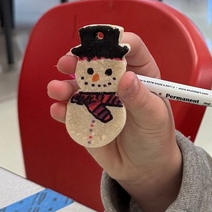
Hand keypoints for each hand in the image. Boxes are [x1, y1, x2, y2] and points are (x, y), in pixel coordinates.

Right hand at [47, 32, 182, 211]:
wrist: (144, 168)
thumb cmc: (155, 137)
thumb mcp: (154, 118)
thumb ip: (140, 99)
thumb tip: (127, 78)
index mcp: (140, 73)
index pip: (130, 48)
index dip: (117, 43)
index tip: (105, 47)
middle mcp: (116, 81)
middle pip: (95, 61)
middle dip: (79, 59)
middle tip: (67, 62)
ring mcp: (97, 98)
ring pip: (76, 84)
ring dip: (63, 84)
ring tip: (56, 90)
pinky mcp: (84, 117)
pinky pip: (68, 110)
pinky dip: (61, 108)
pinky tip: (59, 110)